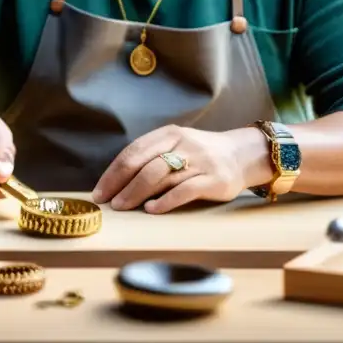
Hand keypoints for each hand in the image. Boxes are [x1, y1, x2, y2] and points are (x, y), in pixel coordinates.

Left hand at [91, 125, 268, 213]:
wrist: (243, 154)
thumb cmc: (201, 155)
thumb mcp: (177, 145)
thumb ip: (153, 157)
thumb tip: (117, 182)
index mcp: (169, 134)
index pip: (134, 151)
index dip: (113, 172)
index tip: (100, 191)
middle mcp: (183, 144)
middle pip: (144, 164)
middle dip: (121, 184)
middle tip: (108, 203)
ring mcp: (200, 161)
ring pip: (161, 176)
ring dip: (137, 193)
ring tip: (123, 207)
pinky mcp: (214, 179)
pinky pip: (185, 190)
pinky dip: (165, 200)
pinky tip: (152, 209)